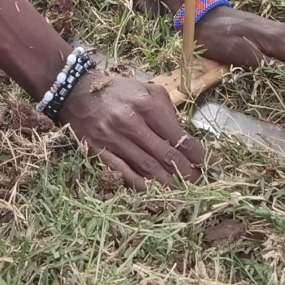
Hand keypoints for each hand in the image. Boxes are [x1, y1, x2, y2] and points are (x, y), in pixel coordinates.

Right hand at [57, 70, 206, 188]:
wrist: (76, 90)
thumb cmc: (117, 90)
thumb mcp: (146, 90)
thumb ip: (166, 111)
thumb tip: (185, 137)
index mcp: (146, 104)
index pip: (179, 136)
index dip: (197, 155)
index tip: (209, 166)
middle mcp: (130, 121)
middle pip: (166, 155)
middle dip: (187, 174)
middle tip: (200, 185)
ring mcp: (113, 137)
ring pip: (147, 167)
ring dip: (167, 184)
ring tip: (182, 194)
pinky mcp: (98, 150)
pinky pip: (123, 172)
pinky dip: (140, 185)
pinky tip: (153, 192)